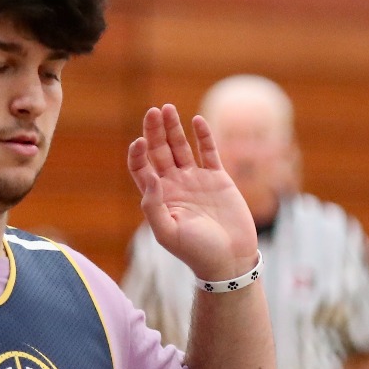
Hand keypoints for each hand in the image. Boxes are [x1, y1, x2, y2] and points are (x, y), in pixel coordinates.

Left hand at [127, 105, 257, 282]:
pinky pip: (209, 152)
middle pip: (159, 151)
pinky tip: (197, 121)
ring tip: (167, 108)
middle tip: (153, 111)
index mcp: (159, 197)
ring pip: (181, 147)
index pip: (142, 167)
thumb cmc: (196, 251)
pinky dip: (203, 136)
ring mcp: (196, 180)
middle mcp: (175, 185)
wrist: (229, 260)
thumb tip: (150, 175)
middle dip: (154, 131)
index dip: (138, 153)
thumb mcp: (167, 232)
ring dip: (173, 128)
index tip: (140, 142)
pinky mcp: (218, 179)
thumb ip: (153, 205)